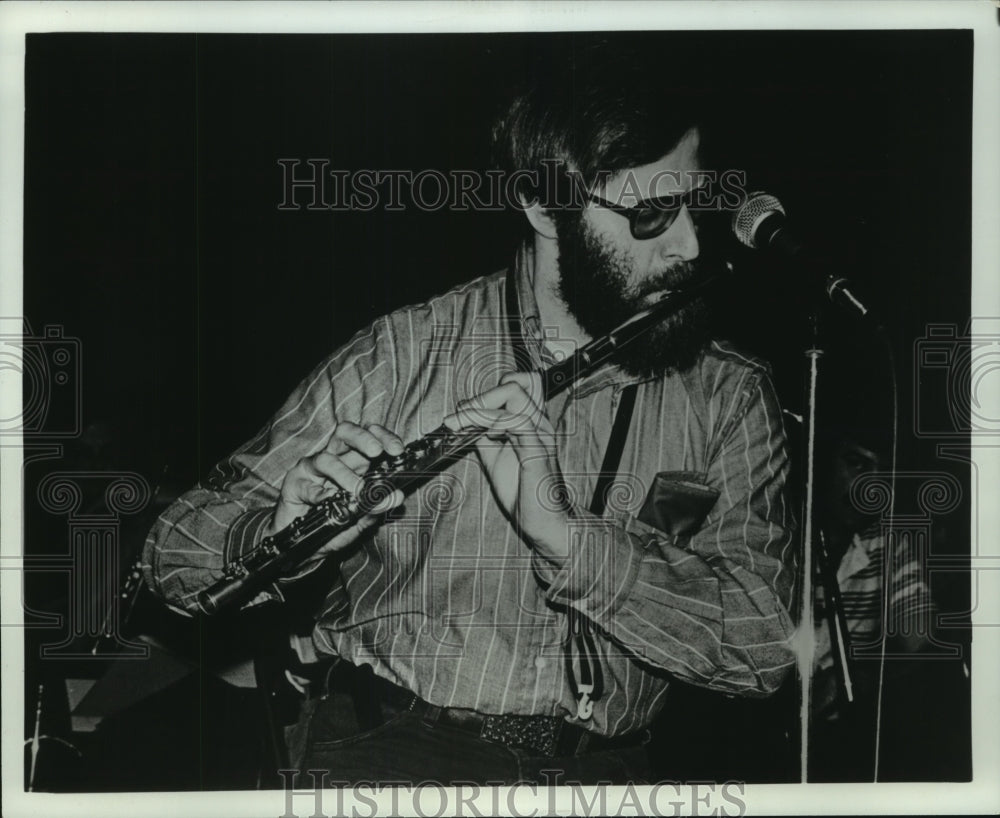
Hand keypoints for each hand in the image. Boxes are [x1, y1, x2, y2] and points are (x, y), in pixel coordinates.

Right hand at [267, 422, 405, 559]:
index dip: (384, 437)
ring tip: (357, 491)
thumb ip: (378, 507)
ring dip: (345, 474)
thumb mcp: (362, 519)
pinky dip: (319, 493)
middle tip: (377, 451)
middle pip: (346, 433)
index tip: (397, 450)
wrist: (308, 547)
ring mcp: (312, 469)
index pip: (369, 437)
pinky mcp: (294, 483)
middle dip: (364, 438)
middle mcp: (333, 459)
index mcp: (354, 462)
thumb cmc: (336, 527)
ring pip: (327, 459)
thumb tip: (397, 497)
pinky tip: (327, 501)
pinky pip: (307, 485)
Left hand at [443, 372, 570, 566]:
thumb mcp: (495, 458)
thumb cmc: (524, 493)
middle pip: (517, 381)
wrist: (543, 522)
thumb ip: (484, 437)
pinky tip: (484, 436)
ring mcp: (539, 434)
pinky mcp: (537, 450)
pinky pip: (515, 421)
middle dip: (482, 395)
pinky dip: (490, 422)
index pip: (519, 384)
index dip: (490, 391)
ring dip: (480, 406)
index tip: (465, 412)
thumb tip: (466, 420)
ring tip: (463, 424)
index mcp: (531, 423)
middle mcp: (538, 423)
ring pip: (514, 394)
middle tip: (462, 416)